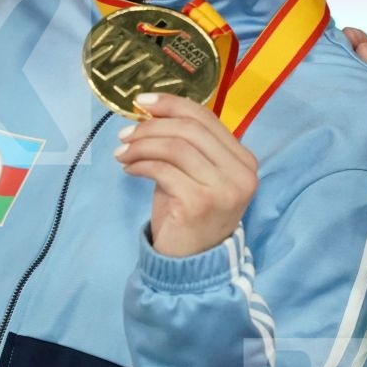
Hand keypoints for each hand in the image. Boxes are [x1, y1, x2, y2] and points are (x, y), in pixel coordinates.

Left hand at [115, 92, 259, 258]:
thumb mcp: (195, 175)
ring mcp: (224, 188)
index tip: (142, 102)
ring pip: (176, 147)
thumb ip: (186, 145)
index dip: (172, 104)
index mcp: (244, 160)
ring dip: (142, 145)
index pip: (207, 118)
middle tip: (125, 134)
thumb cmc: (190, 215)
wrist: (192, 264)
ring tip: (122, 153)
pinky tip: (129, 169)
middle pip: (190, 129)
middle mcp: (241, 172)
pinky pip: (163, 170)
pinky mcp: (200, 203)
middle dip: (152, 126)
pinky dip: (140, 164)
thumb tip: (150, 112)